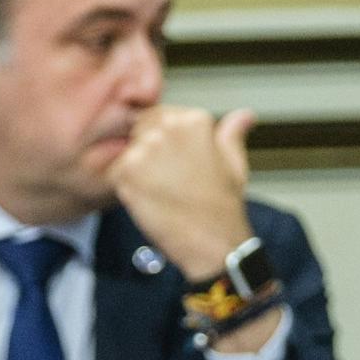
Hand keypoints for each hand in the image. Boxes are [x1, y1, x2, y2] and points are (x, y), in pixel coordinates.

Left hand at [108, 106, 258, 281]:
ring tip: (159, 191)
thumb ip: (232, 133)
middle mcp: (168, 128)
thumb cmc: (222, 208)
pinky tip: (147, 200)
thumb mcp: (234, 163)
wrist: (212, 244)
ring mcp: (144, 150)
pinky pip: (114, 170)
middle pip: (140, 127)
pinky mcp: (125, 172)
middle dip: (147, 149)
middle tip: (165, 179)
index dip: (163, 139)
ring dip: (136, 167)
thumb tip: (245, 115)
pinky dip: (125, 185)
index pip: (161, 114)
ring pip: (127, 149)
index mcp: (194, 120)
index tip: (173, 161)